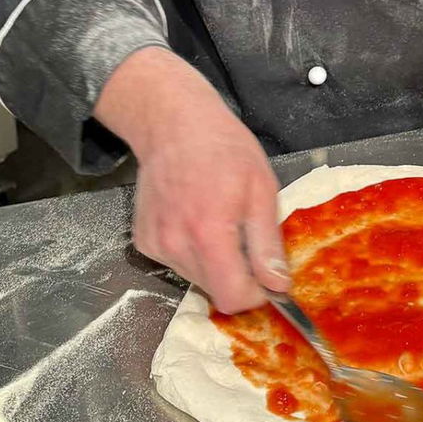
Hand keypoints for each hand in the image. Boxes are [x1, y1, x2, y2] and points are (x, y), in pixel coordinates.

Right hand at [95, 46, 289, 312]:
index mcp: (209, 232)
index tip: (266, 278)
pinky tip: (196, 219)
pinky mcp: (144, 241)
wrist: (173, 124)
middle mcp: (176, 244)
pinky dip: (192, 252)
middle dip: (236, 276)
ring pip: (195, 278)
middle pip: (213, 290)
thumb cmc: (224, 149)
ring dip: (214, 264)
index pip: (231, 297)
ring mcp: (155, 244)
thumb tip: (278, 285)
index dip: (256, 294)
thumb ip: (267, 244)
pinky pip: (176, 263)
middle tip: (245, 240)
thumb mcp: (262, 189)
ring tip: (219, 223)